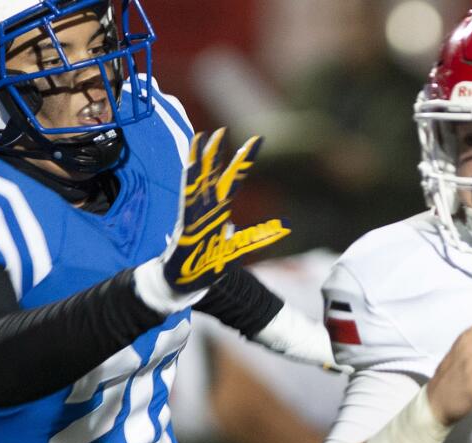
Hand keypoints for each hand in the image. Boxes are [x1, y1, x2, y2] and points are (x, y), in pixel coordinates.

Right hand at [161, 128, 289, 292]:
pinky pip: (188, 199)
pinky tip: (190, 166)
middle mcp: (207, 207)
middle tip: (220, 130)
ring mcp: (195, 213)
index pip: (234, 180)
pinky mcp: (186, 223)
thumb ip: (259, 235)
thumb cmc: (209, 265)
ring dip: (199, 160)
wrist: (187, 282)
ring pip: (197, 180)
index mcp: (220, 210)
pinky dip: (189, 182)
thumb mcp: (240, 248)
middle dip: (216, 153)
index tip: (257, 140)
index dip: (244, 161)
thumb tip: (285, 227)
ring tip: (201, 138)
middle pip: (213, 174)